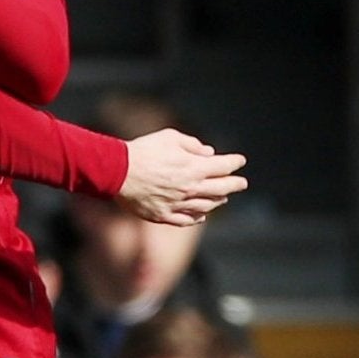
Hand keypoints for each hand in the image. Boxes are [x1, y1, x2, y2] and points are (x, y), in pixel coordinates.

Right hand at [118, 129, 246, 224]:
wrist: (116, 171)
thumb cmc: (143, 150)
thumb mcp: (170, 137)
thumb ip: (192, 144)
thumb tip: (207, 153)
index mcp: (194, 167)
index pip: (224, 166)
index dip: (235, 162)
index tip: (240, 161)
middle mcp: (190, 188)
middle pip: (222, 189)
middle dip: (235, 184)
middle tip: (242, 183)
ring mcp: (177, 204)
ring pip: (206, 206)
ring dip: (218, 201)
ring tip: (223, 199)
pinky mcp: (163, 215)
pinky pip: (186, 220)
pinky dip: (197, 218)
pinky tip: (201, 216)